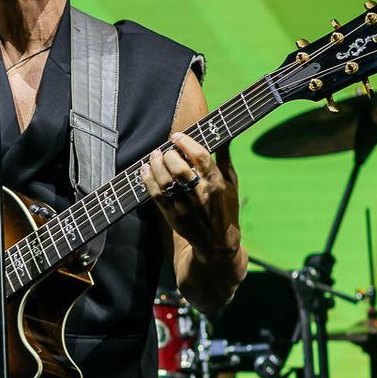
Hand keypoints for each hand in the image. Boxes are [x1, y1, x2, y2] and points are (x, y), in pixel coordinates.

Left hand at [142, 132, 238, 254]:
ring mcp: (185, 207)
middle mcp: (201, 195)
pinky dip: (148, 180)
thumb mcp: (231, 183)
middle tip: (166, 149)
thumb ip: (224, 158)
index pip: (200, 157)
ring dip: (156, 164)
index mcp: (216, 184)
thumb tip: (223, 135)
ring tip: (154, 156)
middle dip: (169, 154)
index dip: (186, 143)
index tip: (176, 136)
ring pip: (165, 181)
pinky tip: (145, 169)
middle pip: (179, 169)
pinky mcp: (172, 216)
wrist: (216, 241)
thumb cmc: (225, 207)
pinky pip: (156, 195)